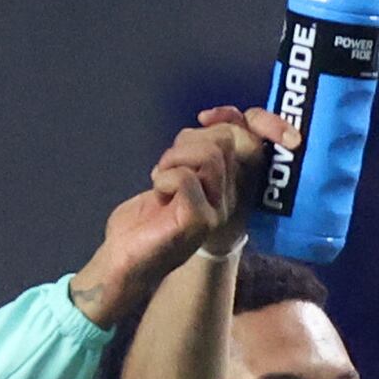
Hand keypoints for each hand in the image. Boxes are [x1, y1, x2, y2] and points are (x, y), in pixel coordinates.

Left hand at [71, 106, 292, 324]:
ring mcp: (217, 210)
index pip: (255, 139)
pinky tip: (158, 193)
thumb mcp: (176, 173)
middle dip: (189, 141)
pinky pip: (186, 177)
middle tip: (168, 165)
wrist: (123, 261)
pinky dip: (164, 177)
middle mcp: (231, 197)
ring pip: (210, 155)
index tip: (205, 117)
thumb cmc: (148, 218)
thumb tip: (212, 117)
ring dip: (175, 159)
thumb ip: (197, 148)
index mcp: (231, 184)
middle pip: (225, 140)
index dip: (240, 119)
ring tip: (161, 178)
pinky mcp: (198, 220)